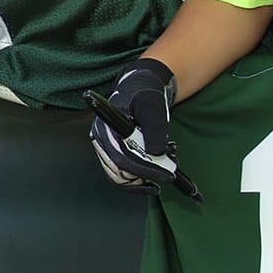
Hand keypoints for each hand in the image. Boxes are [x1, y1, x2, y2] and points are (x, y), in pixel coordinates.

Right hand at [89, 58, 178, 194]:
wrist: (139, 93)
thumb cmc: (144, 97)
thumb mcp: (153, 107)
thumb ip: (155, 129)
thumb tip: (156, 154)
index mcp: (105, 127)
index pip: (122, 159)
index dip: (146, 170)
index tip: (168, 176)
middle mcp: (101, 141)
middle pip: (120, 172)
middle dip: (148, 175)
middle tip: (171, 173)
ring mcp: (106, 150)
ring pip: (122, 178)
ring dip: (145, 178)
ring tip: (166, 167)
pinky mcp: (113, 156)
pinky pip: (124, 177)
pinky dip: (141, 179)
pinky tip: (156, 175)